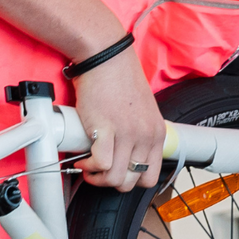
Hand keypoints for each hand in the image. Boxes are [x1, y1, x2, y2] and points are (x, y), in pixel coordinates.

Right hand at [73, 47, 165, 190]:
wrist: (106, 57)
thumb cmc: (119, 79)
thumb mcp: (142, 110)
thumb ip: (139, 133)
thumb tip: (125, 154)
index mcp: (157, 133)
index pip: (151, 176)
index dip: (130, 180)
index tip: (116, 173)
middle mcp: (145, 136)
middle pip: (131, 181)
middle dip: (111, 182)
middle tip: (98, 171)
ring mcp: (127, 134)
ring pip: (115, 178)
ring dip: (97, 177)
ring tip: (88, 166)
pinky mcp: (106, 129)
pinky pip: (101, 164)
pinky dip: (88, 167)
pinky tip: (82, 158)